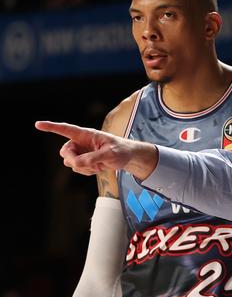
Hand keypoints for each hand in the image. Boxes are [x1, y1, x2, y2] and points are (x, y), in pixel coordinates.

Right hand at [35, 121, 157, 179]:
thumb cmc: (121, 150)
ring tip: (100, 164)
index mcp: (86, 135)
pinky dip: (87, 171)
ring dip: (84, 167)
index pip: (66, 129)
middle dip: (74, 160)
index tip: (38, 124)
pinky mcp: (83, 161)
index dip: (51, 127)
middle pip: (65, 152)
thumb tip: (76, 163)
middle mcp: (81, 142)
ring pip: (70, 163)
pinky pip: (77, 169)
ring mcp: (81, 152)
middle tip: (90, 164)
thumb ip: (93, 158)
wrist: (127, 158)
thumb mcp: (110, 154)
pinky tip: (99, 168)